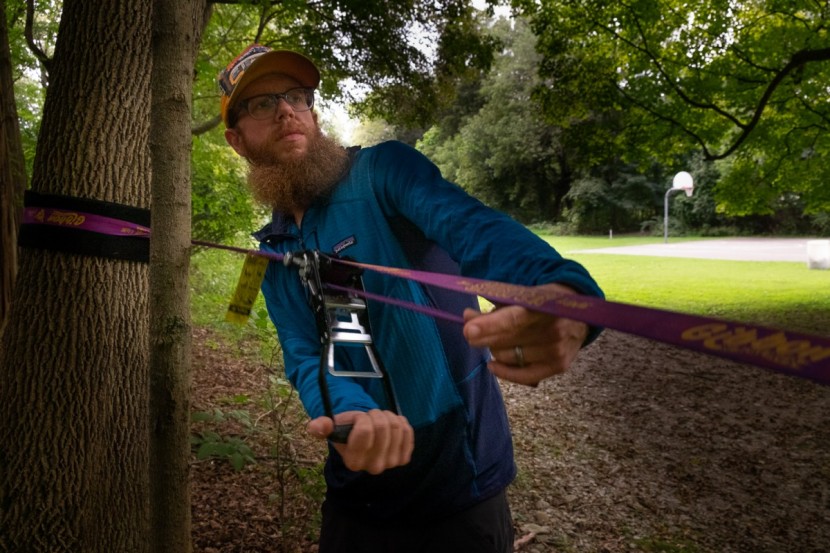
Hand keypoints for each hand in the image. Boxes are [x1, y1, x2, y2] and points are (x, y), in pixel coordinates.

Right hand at [307, 409, 413, 474]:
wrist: (364, 440)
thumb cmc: (347, 432)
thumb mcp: (333, 428)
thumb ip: (322, 427)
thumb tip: (315, 427)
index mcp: (353, 462)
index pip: (365, 430)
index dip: (362, 418)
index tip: (358, 419)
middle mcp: (373, 467)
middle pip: (383, 427)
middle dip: (375, 415)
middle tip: (369, 418)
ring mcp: (391, 464)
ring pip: (396, 426)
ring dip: (387, 417)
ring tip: (378, 421)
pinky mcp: (403, 458)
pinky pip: (407, 430)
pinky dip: (400, 421)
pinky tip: (390, 426)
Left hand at [462, 283, 588, 385]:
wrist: (580, 313)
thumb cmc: (542, 303)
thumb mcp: (522, 296)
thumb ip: (494, 307)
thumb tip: (467, 317)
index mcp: (544, 305)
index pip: (513, 318)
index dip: (490, 325)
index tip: (468, 329)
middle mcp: (553, 329)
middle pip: (507, 340)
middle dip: (483, 336)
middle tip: (471, 331)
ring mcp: (557, 349)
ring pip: (509, 356)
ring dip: (495, 349)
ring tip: (497, 339)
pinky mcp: (559, 365)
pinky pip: (522, 375)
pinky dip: (503, 371)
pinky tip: (493, 364)